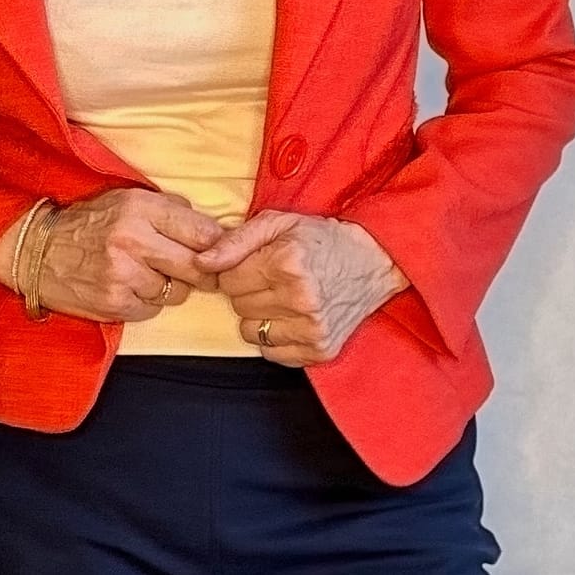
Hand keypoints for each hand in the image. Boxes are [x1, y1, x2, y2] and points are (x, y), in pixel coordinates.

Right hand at [27, 189, 224, 323]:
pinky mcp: (114, 303)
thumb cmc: (90, 222)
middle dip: (206, 273)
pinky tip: (132, 287)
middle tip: (206, 273)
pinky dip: (149, 302)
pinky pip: (153, 309)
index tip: (222, 251)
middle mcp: (134, 240)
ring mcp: (123, 275)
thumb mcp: (127, 198)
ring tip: (151, 274)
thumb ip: (169, 209)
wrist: (40, 249)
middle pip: (197, 266)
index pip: (202, 231)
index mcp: (141, 208)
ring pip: (177, 292)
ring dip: (172, 287)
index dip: (219, 245)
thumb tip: (211, 229)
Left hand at [193, 210, 409, 366]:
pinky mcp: (319, 350)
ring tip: (281, 296)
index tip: (254, 262)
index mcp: (287, 263)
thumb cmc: (321, 239)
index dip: (235, 268)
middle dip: (247, 290)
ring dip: (258, 314)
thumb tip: (201, 263)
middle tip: (270, 276)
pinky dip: (274, 335)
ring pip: (249, 331)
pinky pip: (271, 352)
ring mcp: (312, 329)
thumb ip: (235, 241)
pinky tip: (291, 315)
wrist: (373, 261)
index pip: (228, 279)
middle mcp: (300, 299)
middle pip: (238, 305)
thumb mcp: (278, 222)